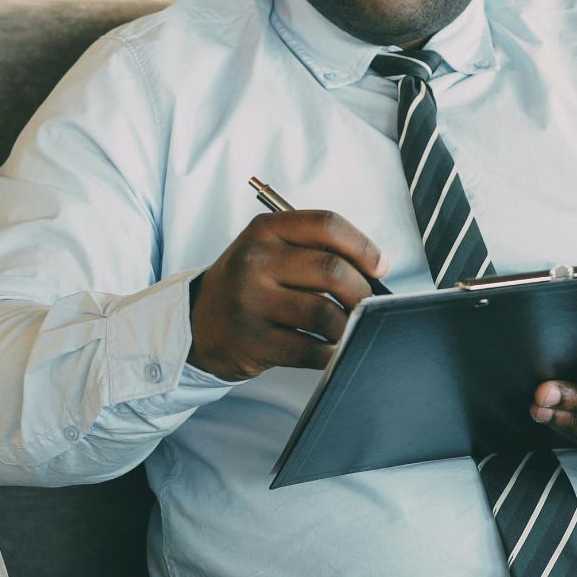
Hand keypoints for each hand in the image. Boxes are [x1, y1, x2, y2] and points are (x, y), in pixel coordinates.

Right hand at [187, 211, 387, 381]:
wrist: (198, 323)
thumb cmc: (248, 284)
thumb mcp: (269, 250)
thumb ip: (315, 250)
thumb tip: (376, 270)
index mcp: (265, 230)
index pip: (327, 225)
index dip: (362, 246)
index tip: (379, 266)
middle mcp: (255, 260)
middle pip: (332, 270)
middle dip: (361, 292)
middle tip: (365, 303)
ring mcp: (251, 302)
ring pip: (324, 314)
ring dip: (346, 325)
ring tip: (343, 327)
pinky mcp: (253, 341)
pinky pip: (310, 349)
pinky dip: (329, 352)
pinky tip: (326, 348)